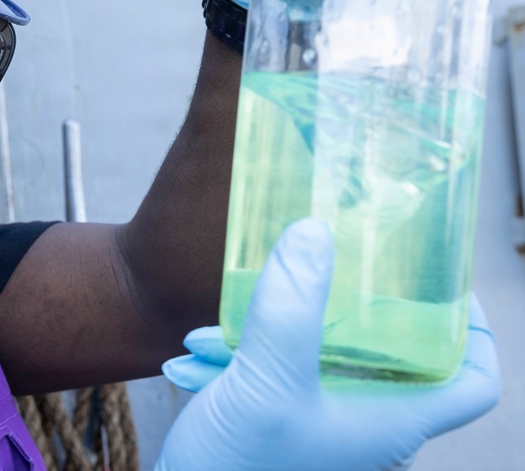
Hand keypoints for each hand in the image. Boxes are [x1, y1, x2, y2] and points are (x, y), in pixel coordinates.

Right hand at [154, 219, 500, 470]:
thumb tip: (314, 233)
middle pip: (398, 351)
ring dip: (285, 321)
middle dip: (357, 303)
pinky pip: (283, 368)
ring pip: (329, 353)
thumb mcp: (267, 384)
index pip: (474, 381)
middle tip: (331, 262)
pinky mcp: (281, 420)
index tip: (442, 284)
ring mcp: (321, 422)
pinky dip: (250, 347)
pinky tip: (205, 345)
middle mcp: (366, 422)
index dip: (474, 330)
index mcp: (393, 421)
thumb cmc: (240, 470)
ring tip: (241, 306)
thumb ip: (290, 309)